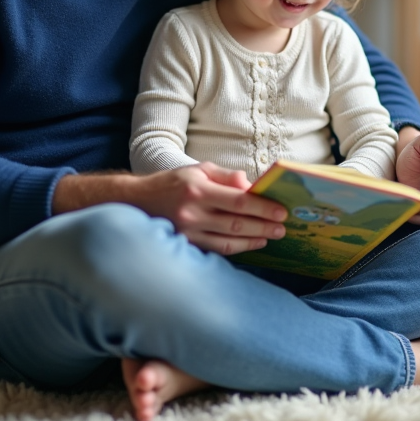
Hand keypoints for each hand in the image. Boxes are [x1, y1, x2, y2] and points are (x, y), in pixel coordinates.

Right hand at [125, 163, 287, 254]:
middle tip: (282, 227)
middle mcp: (192, 214)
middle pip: (236, 224)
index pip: (238, 201)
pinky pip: (217, 249)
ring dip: (253, 240)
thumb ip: (226, 177)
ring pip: (228, 241)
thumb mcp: (198, 170)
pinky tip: (251, 243)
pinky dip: (237, 248)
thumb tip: (251, 186)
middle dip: (263, 226)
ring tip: (270, 236)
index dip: (263, 208)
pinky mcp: (186, 245)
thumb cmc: (172, 183)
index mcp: (197, 191)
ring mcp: (188, 233)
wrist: (137, 201)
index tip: (280, 211)